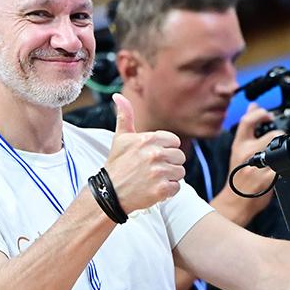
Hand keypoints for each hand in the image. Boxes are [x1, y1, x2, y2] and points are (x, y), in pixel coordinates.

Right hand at [104, 94, 185, 213]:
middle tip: (152, 170)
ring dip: (169, 177)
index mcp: (148, 139)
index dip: (166, 149)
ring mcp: (158, 172)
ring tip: (153, 179)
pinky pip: (176, 187)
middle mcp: (154, 154)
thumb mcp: (120, 138)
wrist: (109, 193)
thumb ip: (125, 116)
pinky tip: (154, 189)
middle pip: (179, 157)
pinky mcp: (161, 190)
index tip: (154, 156)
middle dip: (169, 164)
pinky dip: (167, 191)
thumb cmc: (117, 164)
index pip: (174, 141)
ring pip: (180, 172)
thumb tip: (118, 96)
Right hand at [227, 103, 280, 199]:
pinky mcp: (270, 178)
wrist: (236, 201)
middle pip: (272, 134)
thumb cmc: (237, 176)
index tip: (267, 114)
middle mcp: (248, 154)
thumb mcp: (238, 149)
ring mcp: (260, 167)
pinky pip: (283, 166)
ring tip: (280, 154)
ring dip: (284, 150)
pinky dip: (285, 165)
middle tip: (279, 139)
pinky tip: (281, 167)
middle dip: (280, 135)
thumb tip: (253, 106)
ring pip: (280, 150)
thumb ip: (247, 128)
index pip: (248, 121)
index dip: (261, 113)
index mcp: (239, 145)